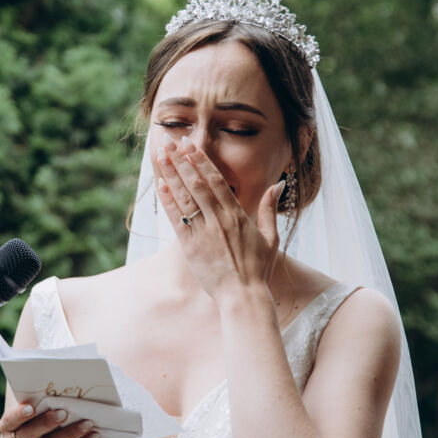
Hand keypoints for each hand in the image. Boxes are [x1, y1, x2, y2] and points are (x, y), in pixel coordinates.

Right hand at [0, 402, 99, 437]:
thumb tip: (56, 380)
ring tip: (87, 423)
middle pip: (29, 434)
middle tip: (64, 412)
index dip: (19, 415)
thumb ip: (37, 401)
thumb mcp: (34, 415)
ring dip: (70, 434)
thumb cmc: (40, 426)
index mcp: (7, 428)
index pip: (10, 420)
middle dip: (47, 423)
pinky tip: (93, 436)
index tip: (31, 407)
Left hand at [153, 137, 281, 298]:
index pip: (216, 180)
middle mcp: (219, 220)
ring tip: (160, 155)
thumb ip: (270, 209)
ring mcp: (204, 233)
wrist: (243, 296)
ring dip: (171, 174)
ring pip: (185, 197)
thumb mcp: (271, 237)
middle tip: (170, 141)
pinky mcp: (191, 247)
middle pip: (196, 183)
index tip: (189, 144)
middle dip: (182, 160)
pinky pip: (177, 219)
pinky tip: (160, 185)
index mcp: (237, 215)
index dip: (201, 160)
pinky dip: (168, 201)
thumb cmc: (258, 269)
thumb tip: (277, 185)